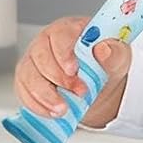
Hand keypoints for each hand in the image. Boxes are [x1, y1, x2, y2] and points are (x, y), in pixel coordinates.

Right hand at [14, 16, 132, 129]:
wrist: (96, 86)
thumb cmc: (103, 65)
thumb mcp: (117, 58)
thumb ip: (114, 52)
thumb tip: (103, 49)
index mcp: (68, 30)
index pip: (59, 34)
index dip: (63, 53)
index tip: (74, 70)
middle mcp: (46, 43)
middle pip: (40, 56)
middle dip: (58, 78)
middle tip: (79, 92)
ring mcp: (33, 62)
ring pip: (29, 76)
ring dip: (46, 96)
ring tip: (63, 109)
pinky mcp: (27, 81)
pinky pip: (24, 93)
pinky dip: (38, 106)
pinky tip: (53, 112)